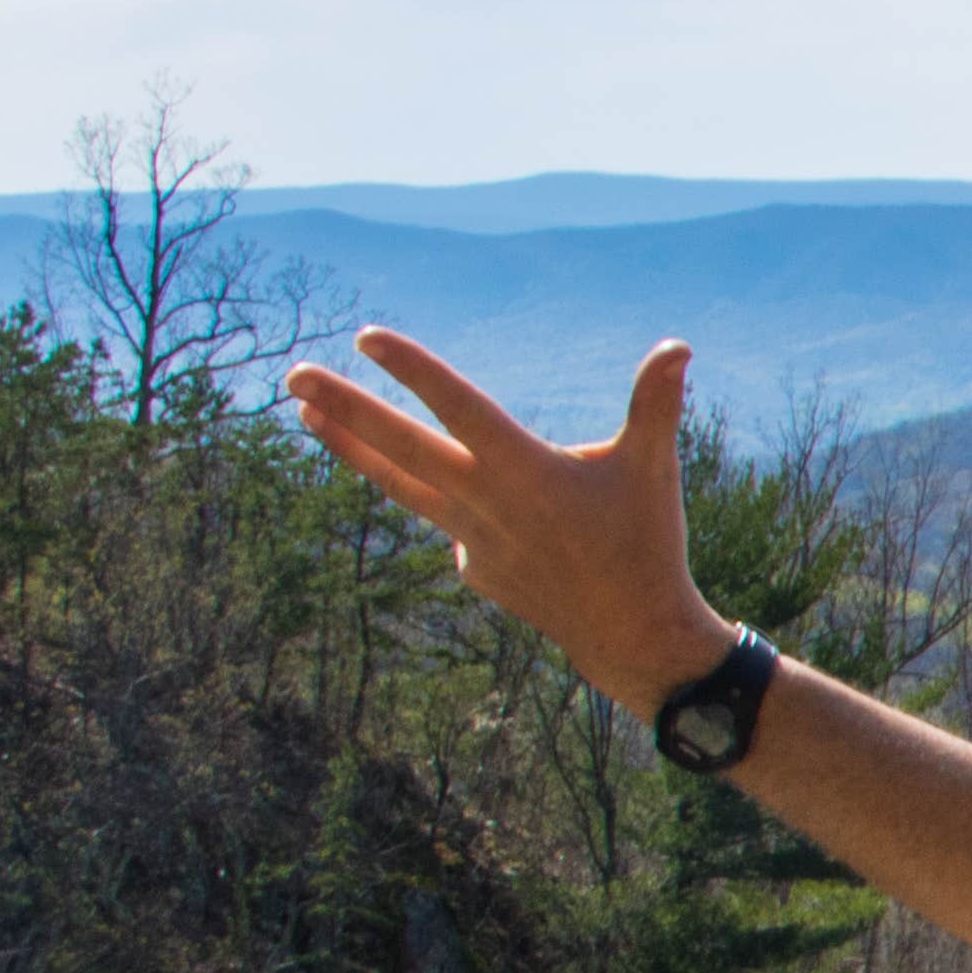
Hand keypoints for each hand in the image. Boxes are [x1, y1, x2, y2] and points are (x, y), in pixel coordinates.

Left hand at [286, 330, 733, 707]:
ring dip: (351, 448)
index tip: (367, 339)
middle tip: (294, 375)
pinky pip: (452, 524)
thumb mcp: (652, 468)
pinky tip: (485, 509)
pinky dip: (449, 504)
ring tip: (305, 417)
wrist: (632, 634)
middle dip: (345, 407)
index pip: (456, 405)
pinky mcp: (475, 568)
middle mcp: (486, 502)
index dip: (412, 369)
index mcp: (525, 468)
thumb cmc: (646, 542)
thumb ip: (655, 404)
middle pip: (401, 447)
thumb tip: (677, 346)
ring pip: (399, 485)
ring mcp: (472, 539)